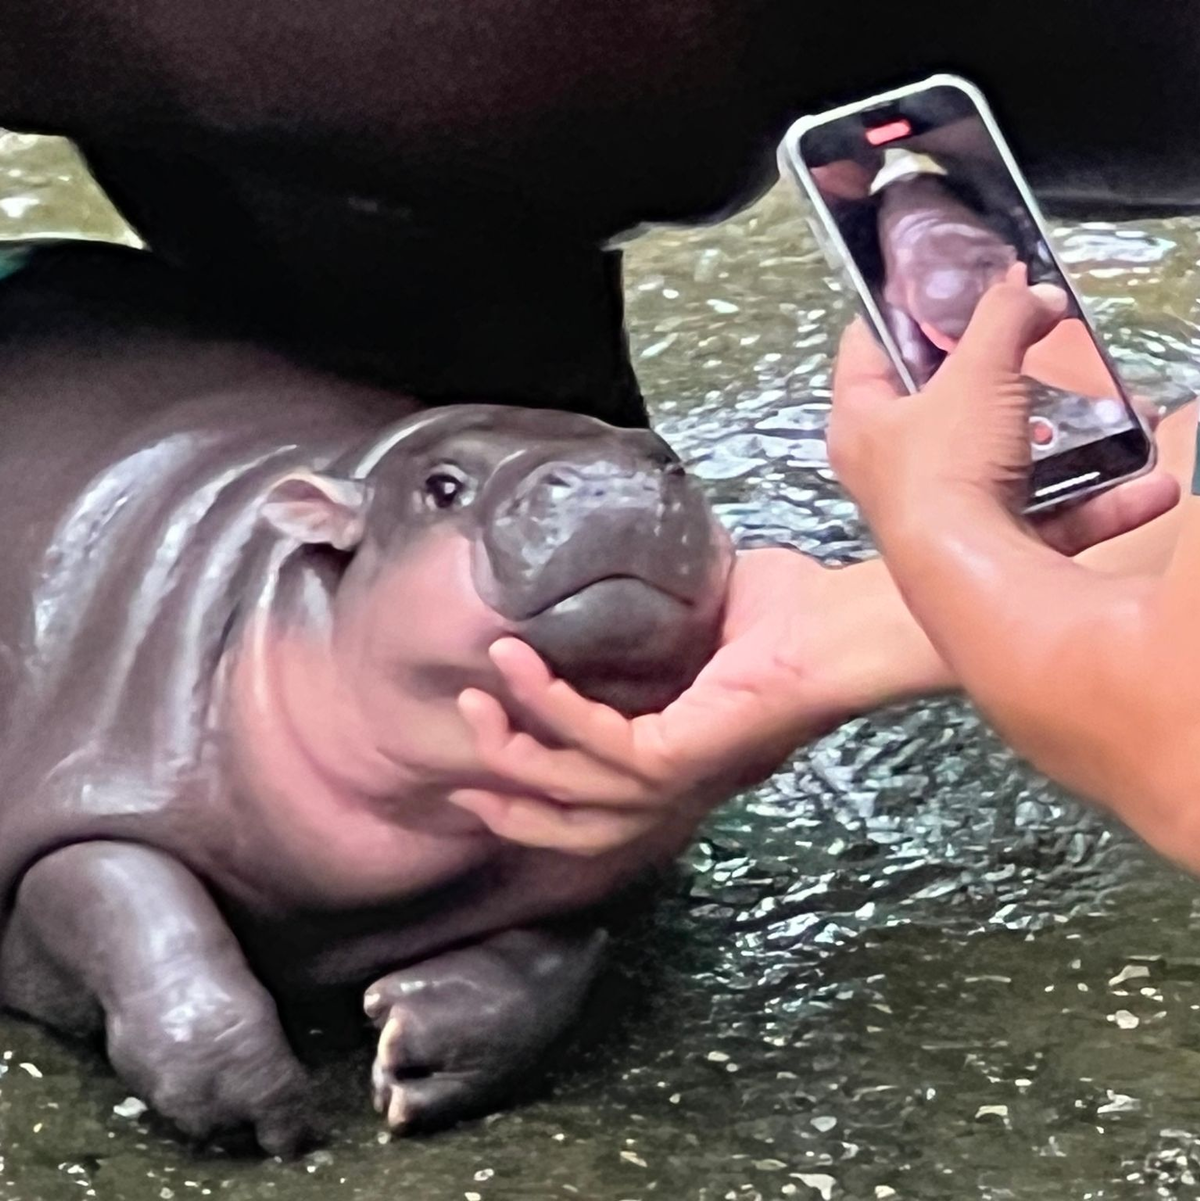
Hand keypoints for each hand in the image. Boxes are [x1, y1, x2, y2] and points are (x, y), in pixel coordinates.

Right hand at [447, 548, 894, 854]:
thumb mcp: (700, 623)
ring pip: (570, 788)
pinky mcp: (678, 755)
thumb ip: (652, 631)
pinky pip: (592, 737)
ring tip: (472, 701)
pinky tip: (514, 660)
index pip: (598, 807)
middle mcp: (677, 786)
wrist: (845, 624)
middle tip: (460, 772)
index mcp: (682, 763)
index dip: (536, 803)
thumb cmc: (792, 617)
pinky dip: (545, 700)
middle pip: (574, 826)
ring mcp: (678, 778)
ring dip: (511, 747)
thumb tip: (606, 596)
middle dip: (511, 803)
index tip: (483, 776)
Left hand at [829, 263, 1177, 555]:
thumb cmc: (949, 466)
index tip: (947, 286)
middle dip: (1004, 378)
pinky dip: (1102, 502)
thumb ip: (1006, 318)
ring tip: (1117, 412)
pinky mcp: (990, 553)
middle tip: (1043, 347)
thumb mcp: (979, 369)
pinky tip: (1151, 484)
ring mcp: (943, 515)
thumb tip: (1037, 296)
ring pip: (1008, 464)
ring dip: (1068, 441)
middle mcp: (892, 470)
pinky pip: (1053, 518)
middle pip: (945, 406)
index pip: (866, 345)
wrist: (972, 578)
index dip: (902, 309)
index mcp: (862, 422)